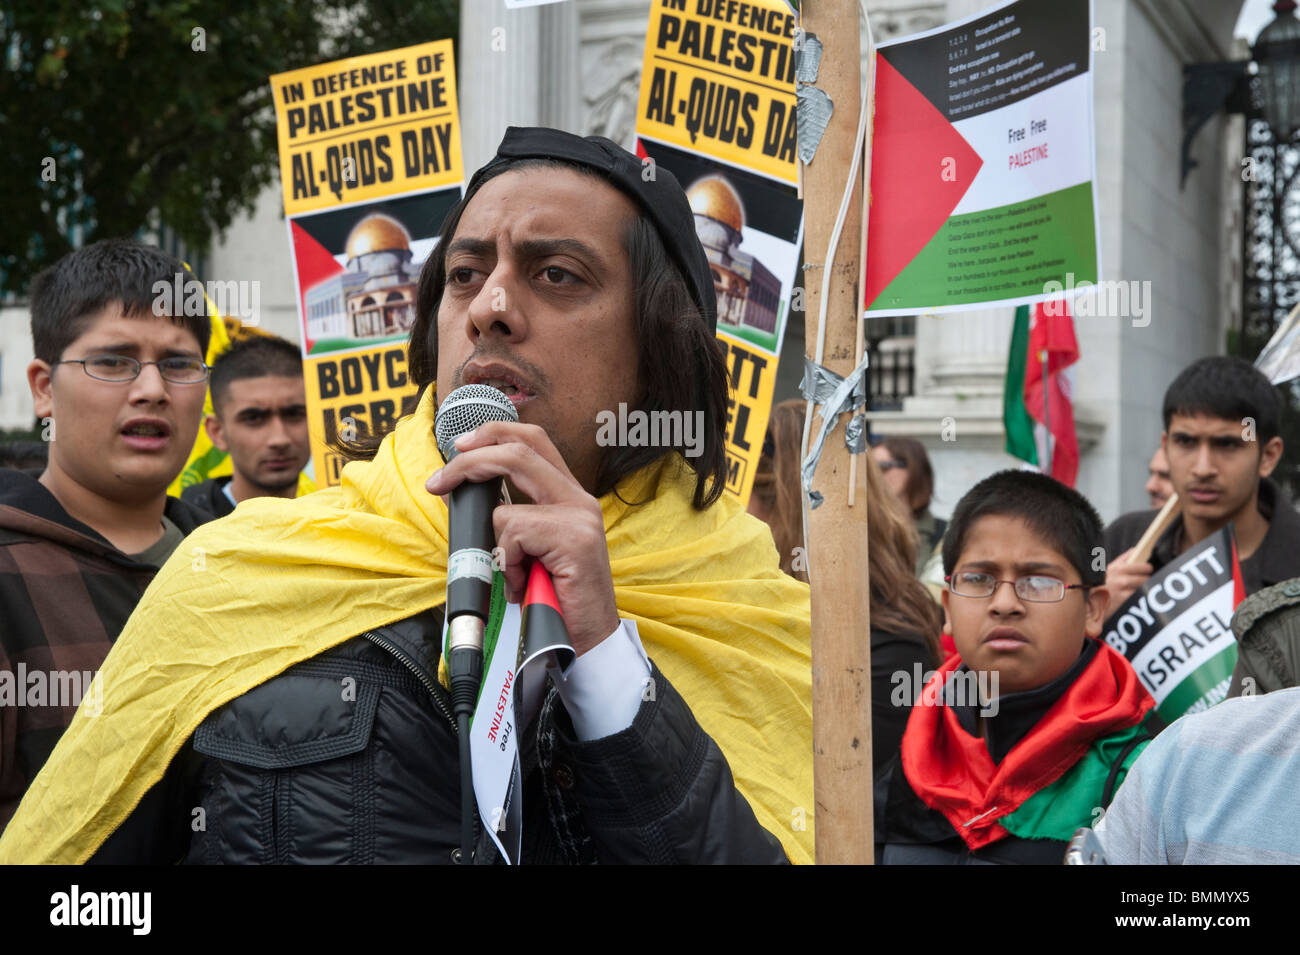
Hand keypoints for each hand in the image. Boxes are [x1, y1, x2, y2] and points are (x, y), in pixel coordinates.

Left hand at [426, 421, 619, 655]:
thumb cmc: (554, 600)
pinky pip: (514, 536)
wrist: (587, 641)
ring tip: (514, 573)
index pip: (533, 440)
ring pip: (507, 507)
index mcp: (569, 497)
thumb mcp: (528, 550)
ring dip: (496, 547)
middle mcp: (579, 500)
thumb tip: (462, 492)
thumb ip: (509, 519)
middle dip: (469, 462)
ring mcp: (579, 517)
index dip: (494, 433)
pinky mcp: (574, 539)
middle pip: (519, 450)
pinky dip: (507, 565)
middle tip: (439, 481)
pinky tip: (524, 585)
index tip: (460, 447)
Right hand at [1104, 547, 1152, 610]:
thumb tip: (1135, 549)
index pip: (1142, 566)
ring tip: (1139, 590)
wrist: (1091, 603)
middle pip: (1146, 578)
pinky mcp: (1124, 602)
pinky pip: (1139, 597)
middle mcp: (1120, 579)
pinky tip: (1134, 598)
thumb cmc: (1102, 585)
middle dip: (1147, 580)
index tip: (1148, 570)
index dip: (1147, 568)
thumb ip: (1123, 559)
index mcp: (1117, 568)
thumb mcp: (1109, 570)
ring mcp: (1122, 592)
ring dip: (1144, 589)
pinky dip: (1139, 597)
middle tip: (1144, 581)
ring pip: (1144, 588)